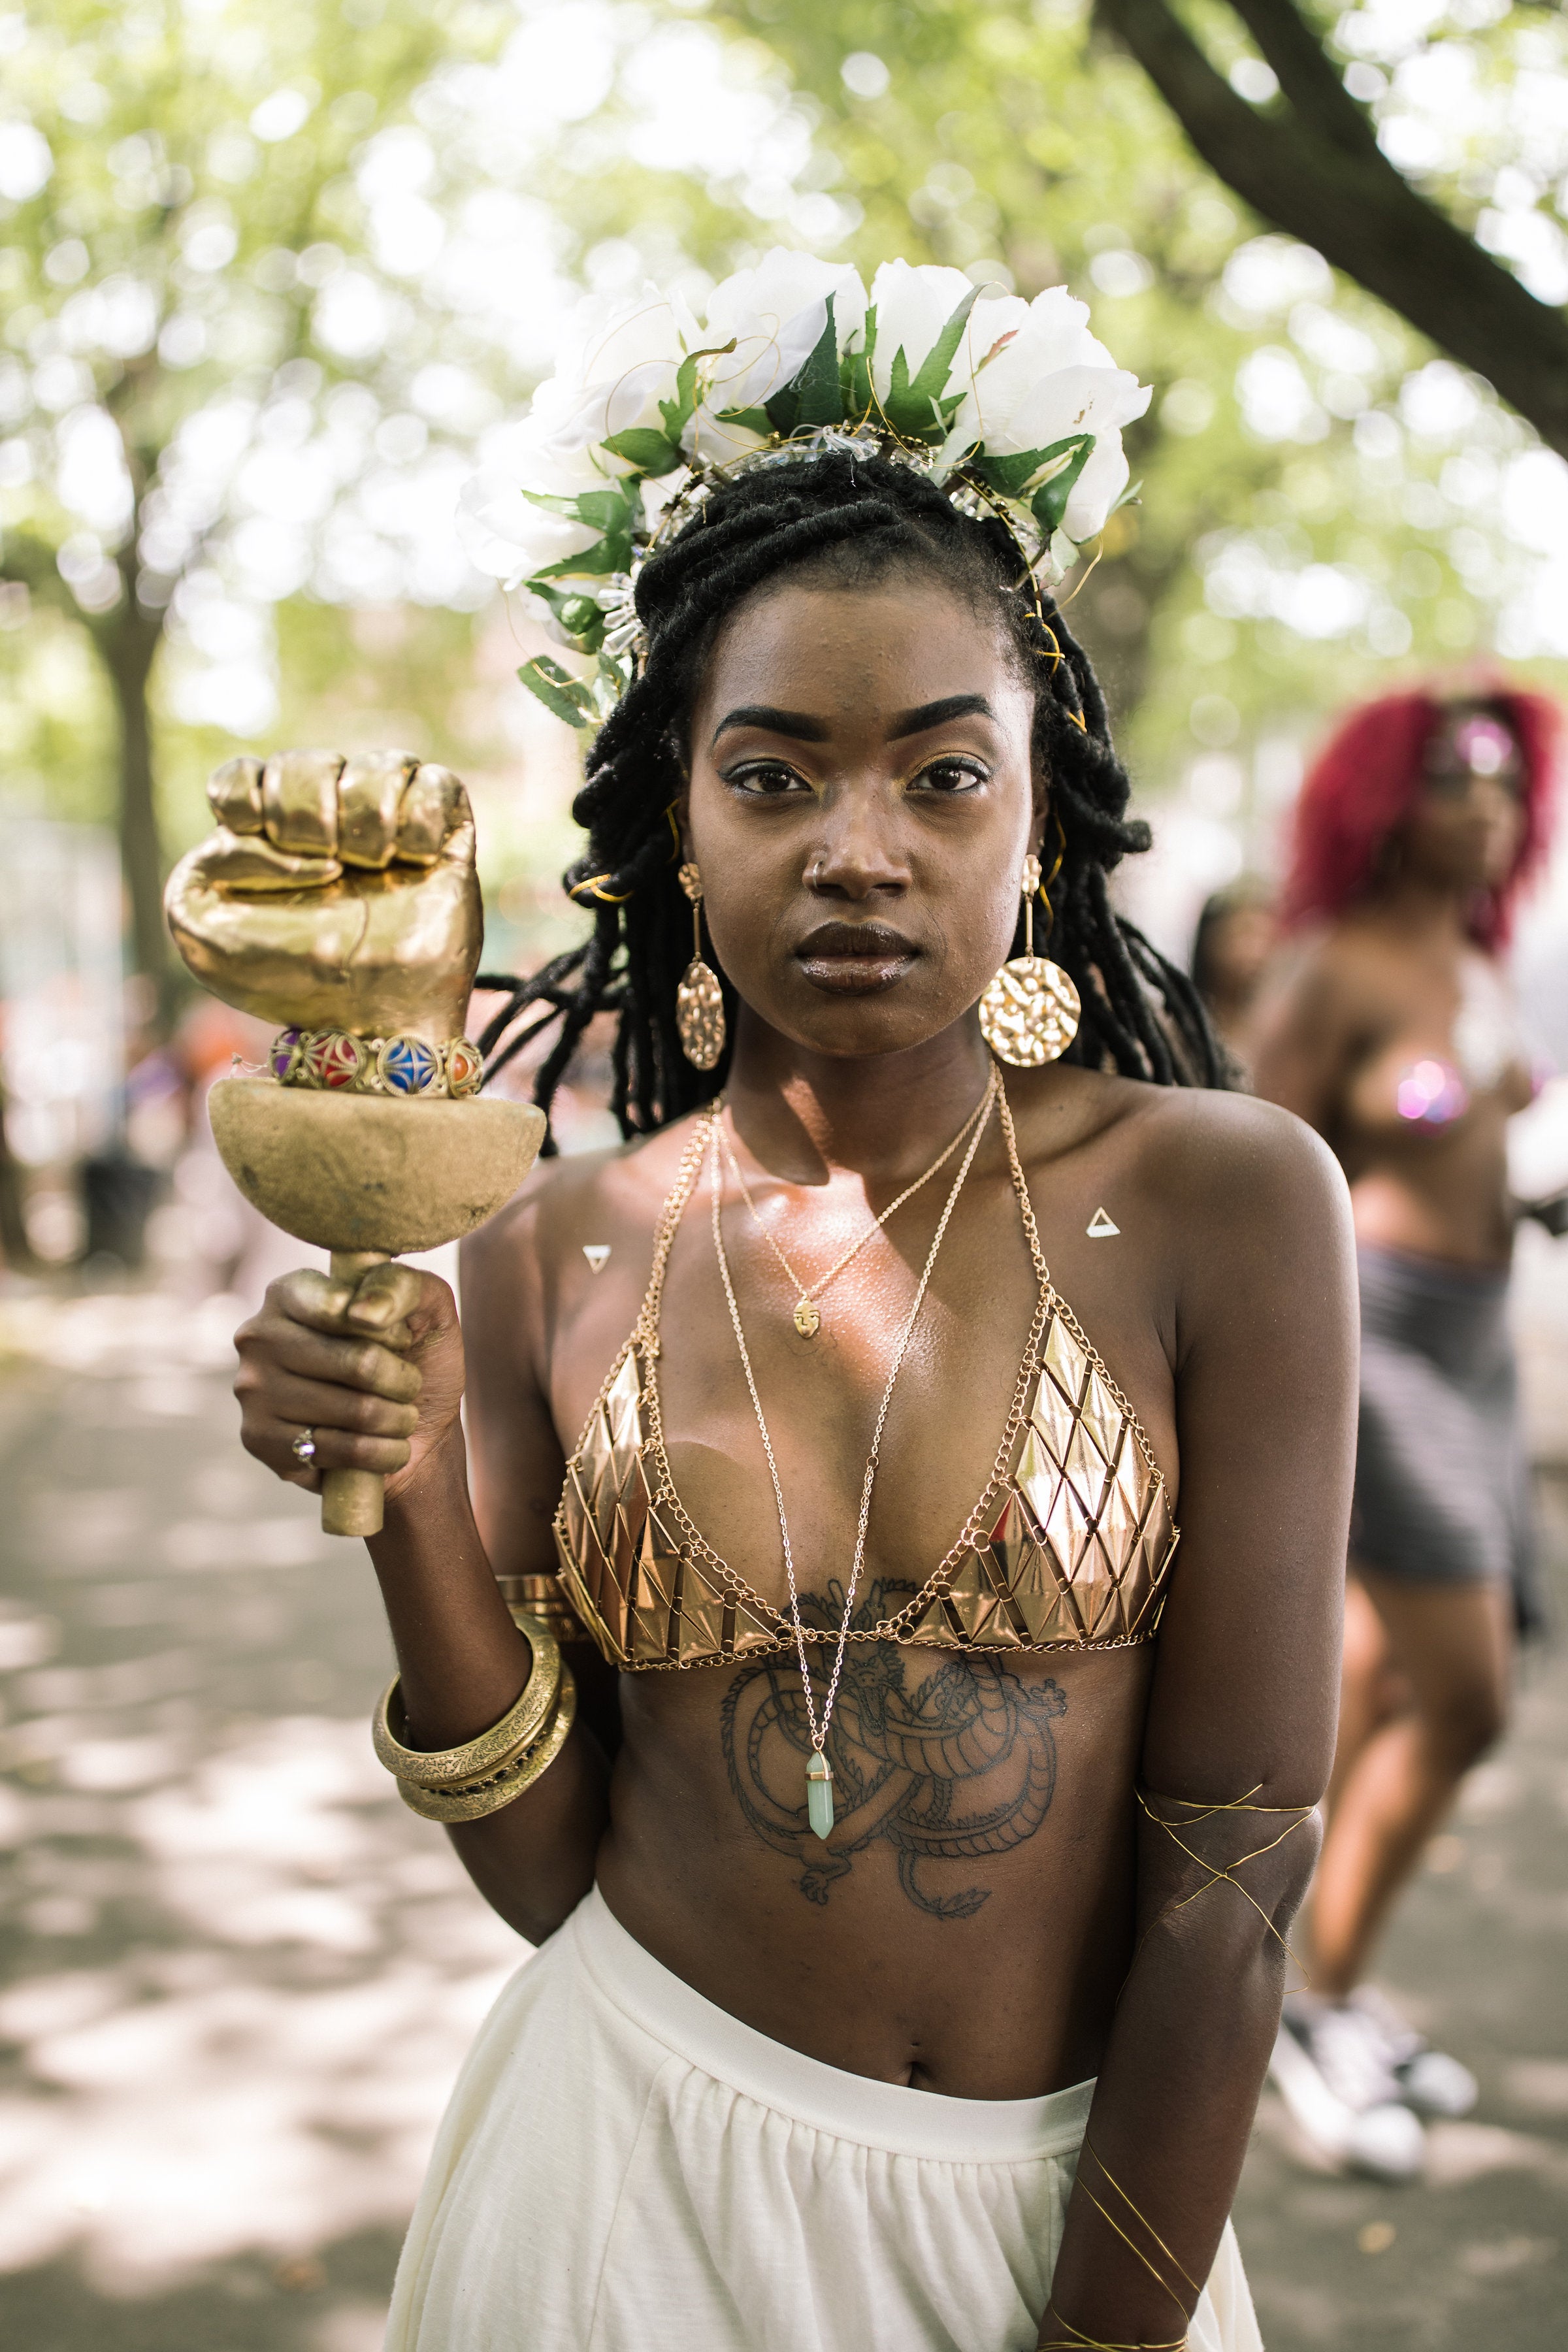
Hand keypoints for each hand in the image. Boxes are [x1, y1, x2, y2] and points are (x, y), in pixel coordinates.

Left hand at [165, 749, 481, 1043]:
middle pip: (307, 763)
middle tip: (323, 864)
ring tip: (373, 865)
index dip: (249, 797)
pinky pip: (437, 783)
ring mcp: (387, 827)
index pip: (246, 777)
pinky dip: (419, 815)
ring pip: (379, 763)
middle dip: (307, 808)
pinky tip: (412, 860)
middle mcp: (327, 825)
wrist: (371, 1021)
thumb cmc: (290, 982)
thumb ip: (203, 867)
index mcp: (264, 840)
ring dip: (368, 815)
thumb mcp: (203, 937)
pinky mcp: (444, 837)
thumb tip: (276, 838)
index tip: (258, 836)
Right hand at [234, 1262, 465, 1503]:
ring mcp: (253, 1390)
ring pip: (356, 1412)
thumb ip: (399, 1285)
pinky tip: (387, 1447)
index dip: (390, 1332)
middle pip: (359, 1363)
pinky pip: (342, 1451)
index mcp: (289, 1292)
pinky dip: (384, 1453)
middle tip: (408, 1387)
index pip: (343, 1307)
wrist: (416, 1432)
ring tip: (400, 1418)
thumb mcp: (426, 1307)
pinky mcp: (260, 1441)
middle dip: (402, 1382)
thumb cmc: (415, 1361)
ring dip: (398, 1420)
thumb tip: (363, 1313)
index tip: (401, 1341)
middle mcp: (259, 1336)